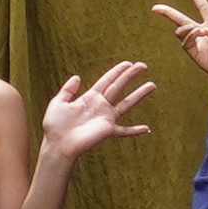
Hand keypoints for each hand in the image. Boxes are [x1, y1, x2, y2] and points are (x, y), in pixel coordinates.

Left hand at [32, 60, 162, 175]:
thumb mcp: (58, 103)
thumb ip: (67, 90)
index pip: (107, 80)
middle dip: (130, 76)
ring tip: (152, 85)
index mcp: (90, 98)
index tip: (128, 63)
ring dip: (139, 94)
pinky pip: (124, 131)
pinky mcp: (107, 130)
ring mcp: (106, 118)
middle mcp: (101, 106)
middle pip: (119, 87)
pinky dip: (135, 130)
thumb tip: (77, 77)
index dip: (117, 71)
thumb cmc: (55, 126)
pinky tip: (147, 129)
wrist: (57, 145)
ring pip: (127, 103)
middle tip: (143, 66)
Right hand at [152, 0, 207, 104]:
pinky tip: (199, 33)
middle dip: (169, 13)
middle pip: (184, 21)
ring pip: (182, 31)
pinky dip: (190, 35)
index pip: (204, 9)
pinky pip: (186, 43)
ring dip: (187, 26)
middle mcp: (205, 35)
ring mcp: (200, 46)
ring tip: (198, 29)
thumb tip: (204, 30)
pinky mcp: (198, 56)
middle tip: (156, 8)